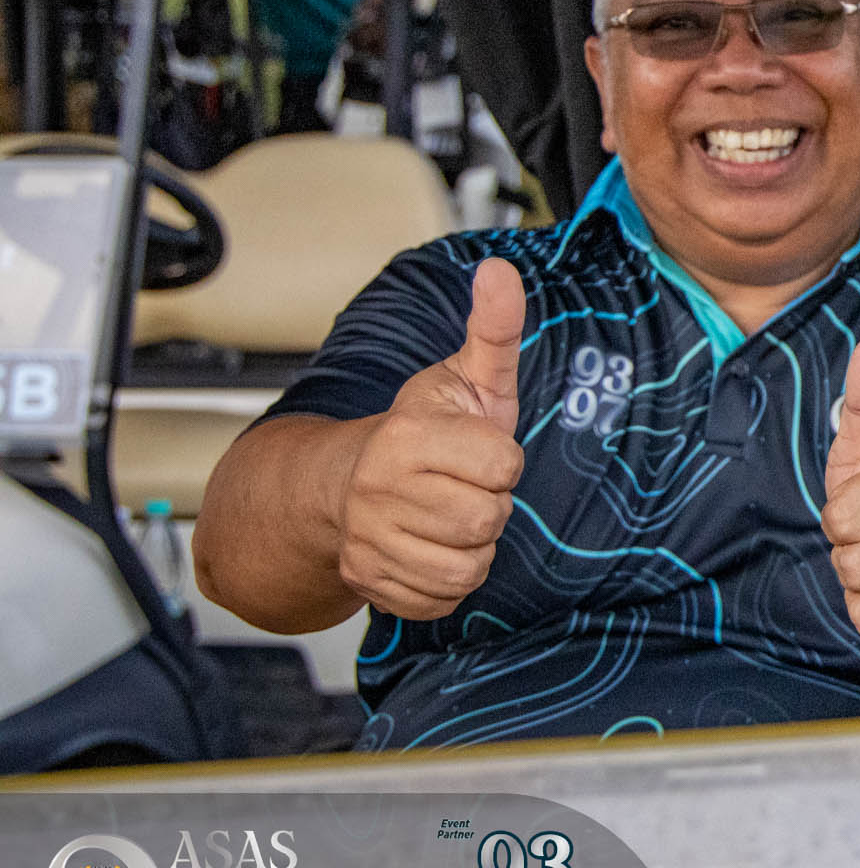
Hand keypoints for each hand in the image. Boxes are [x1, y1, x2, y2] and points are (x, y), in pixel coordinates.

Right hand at [337, 258, 525, 618]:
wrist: (348, 482)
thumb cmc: (425, 430)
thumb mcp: (466, 376)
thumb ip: (493, 328)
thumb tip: (501, 269)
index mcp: (406, 436)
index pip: (504, 464)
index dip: (502, 459)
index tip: (475, 449)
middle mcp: (376, 490)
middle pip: (489, 519)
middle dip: (489, 503)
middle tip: (462, 485)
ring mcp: (368, 541)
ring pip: (469, 565)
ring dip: (473, 545)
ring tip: (448, 514)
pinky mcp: (370, 584)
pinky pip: (444, 598)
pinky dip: (448, 580)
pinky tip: (429, 545)